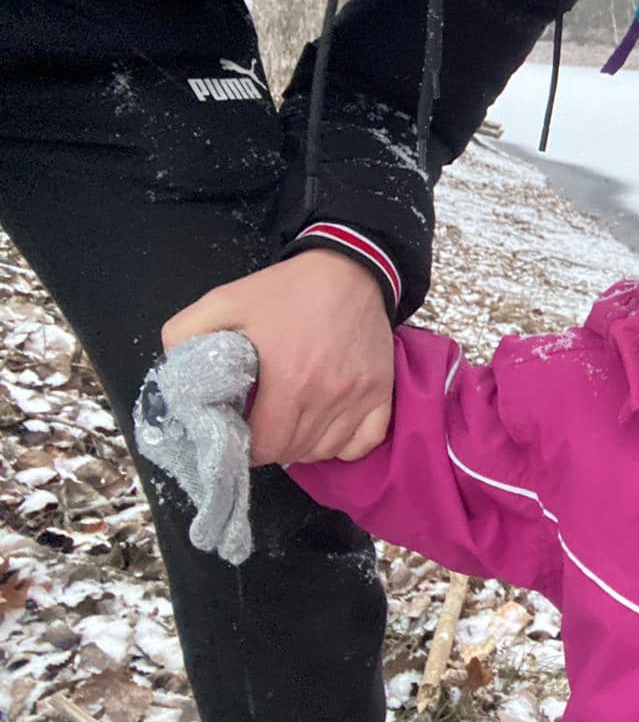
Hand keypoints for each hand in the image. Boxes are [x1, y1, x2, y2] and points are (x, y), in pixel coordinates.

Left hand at [162, 249, 394, 465]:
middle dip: (271, 446)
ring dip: (303, 446)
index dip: (244, 446)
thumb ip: (185, 335)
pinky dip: (342, 445)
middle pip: (293, 451)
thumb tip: (173, 375)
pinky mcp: (382, 391)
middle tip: (262, 423)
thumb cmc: (288, 290)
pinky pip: (362, 443)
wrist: (349, 269)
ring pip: (325, 451)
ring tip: (292, 422)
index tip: (239, 431)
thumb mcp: (225, 300)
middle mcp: (328, 394)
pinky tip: (327, 426)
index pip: (264, 446)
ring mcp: (359, 395)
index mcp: (289, 379)